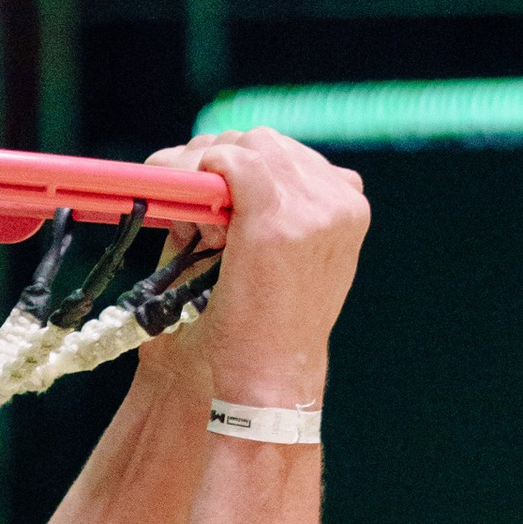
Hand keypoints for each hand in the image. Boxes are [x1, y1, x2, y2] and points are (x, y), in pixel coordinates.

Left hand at [145, 127, 365, 407]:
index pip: (289, 156)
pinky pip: (233, 162)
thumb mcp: (283, 261)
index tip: (206, 179)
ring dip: (201, 162)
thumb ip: (269, 213)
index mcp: (347, 207)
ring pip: (247, 145)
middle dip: (217, 157)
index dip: (241, 162)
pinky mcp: (277, 221)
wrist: (267, 381)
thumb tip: (214, 169)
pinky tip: (182, 185)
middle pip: (266, 143)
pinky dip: (201, 166)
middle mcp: (340, 200)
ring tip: (175, 190)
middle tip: (178, 181)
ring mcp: (313, 208)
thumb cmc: (265, 330)